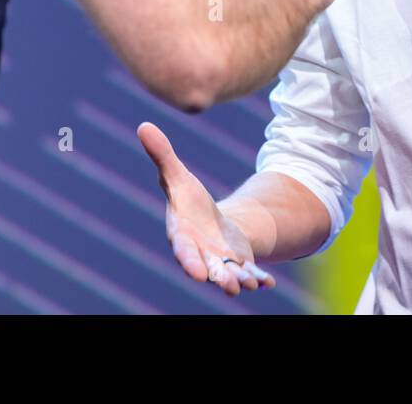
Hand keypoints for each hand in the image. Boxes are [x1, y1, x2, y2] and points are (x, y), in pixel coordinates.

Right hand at [137, 121, 275, 295]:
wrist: (208, 225)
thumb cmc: (188, 203)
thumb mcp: (178, 177)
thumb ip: (162, 156)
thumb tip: (143, 124)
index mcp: (182, 236)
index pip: (183, 250)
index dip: (189, 260)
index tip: (195, 273)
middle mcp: (200, 254)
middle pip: (208, 268)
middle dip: (217, 277)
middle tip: (228, 287)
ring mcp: (220, 262)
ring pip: (229, 275)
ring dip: (239, 280)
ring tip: (249, 285)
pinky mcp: (238, 265)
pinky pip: (249, 274)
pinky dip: (258, 279)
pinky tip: (268, 283)